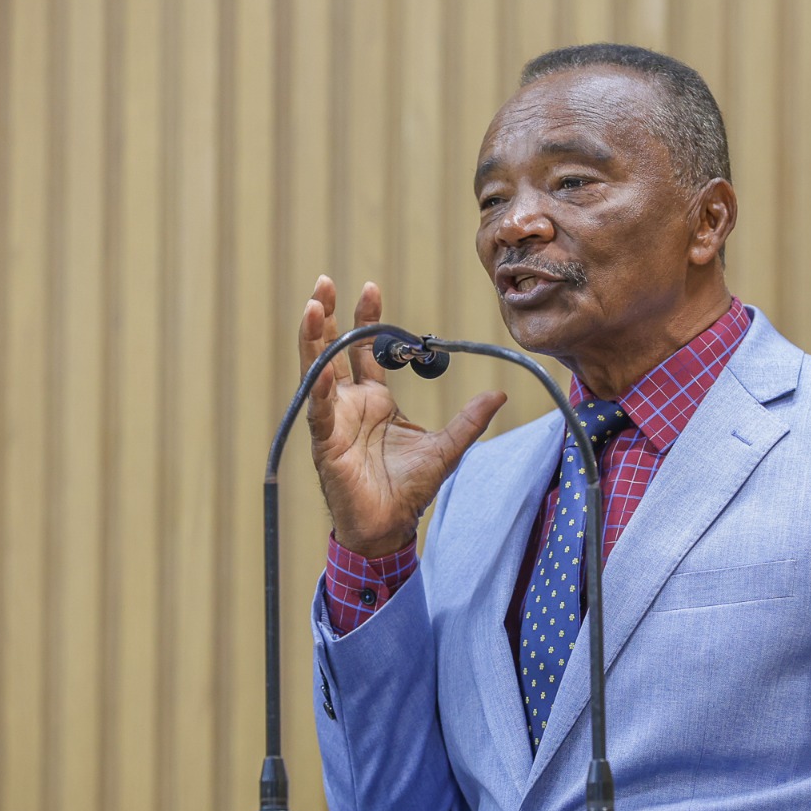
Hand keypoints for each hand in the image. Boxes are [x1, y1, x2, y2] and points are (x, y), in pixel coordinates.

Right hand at [299, 276, 506, 557]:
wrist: (388, 527)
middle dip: (326, 317)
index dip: (366, 319)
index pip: (366, 350)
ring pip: (318, 371)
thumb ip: (470, 419)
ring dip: (312, 340)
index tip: (370, 287)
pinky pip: (320, 411)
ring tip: (310, 307)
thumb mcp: (449, 447)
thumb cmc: (410, 489)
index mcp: (376, 401)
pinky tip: (321, 369)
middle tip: (324, 282)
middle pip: (333, 351)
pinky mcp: (326, 443)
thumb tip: (500, 394)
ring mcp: (334, 421)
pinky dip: (320, 390)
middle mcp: (351, 405)